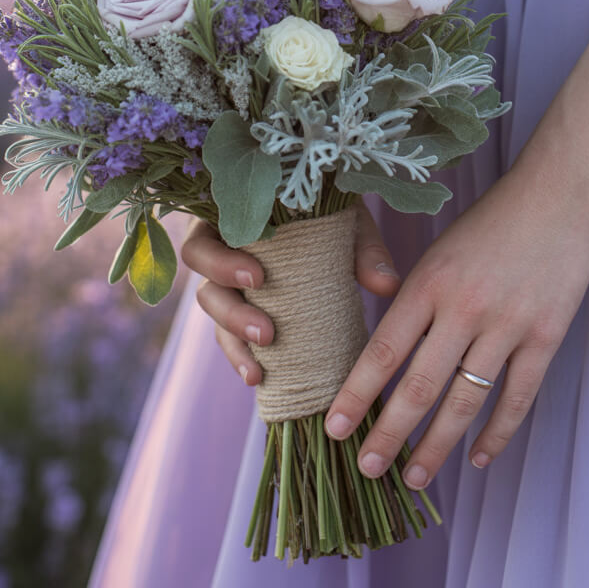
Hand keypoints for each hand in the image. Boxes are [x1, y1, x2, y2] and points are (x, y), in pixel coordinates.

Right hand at [182, 202, 401, 385]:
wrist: (331, 214)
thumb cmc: (330, 210)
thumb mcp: (347, 221)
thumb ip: (363, 248)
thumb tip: (386, 286)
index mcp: (228, 221)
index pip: (202, 243)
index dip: (221, 263)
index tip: (258, 278)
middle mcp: (218, 254)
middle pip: (204, 289)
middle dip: (232, 315)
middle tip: (267, 332)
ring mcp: (226, 287)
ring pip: (214, 320)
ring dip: (235, 342)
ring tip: (260, 368)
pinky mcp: (239, 311)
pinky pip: (230, 338)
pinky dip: (241, 358)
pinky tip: (258, 377)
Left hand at [323, 168, 588, 486]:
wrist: (556, 199)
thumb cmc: (488, 225)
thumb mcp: (438, 253)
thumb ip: (413, 300)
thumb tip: (382, 353)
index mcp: (428, 283)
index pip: (383, 351)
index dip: (356, 394)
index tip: (334, 428)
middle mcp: (463, 308)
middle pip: (419, 386)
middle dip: (390, 434)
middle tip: (368, 468)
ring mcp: (507, 325)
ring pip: (465, 400)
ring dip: (438, 445)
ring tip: (415, 477)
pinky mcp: (545, 337)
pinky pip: (517, 397)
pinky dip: (497, 433)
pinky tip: (478, 458)